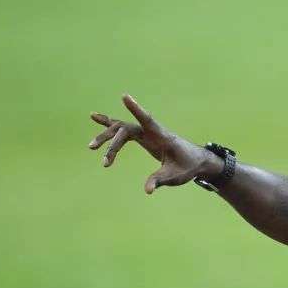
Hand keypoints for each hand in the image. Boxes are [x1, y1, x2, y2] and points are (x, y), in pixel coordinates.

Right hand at [87, 94, 219, 193]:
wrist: (196, 161)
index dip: (136, 110)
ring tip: (91, 147)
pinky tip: (94, 117)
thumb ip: (160, 180)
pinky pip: (124, 128)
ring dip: (107, 137)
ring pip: (122, 128)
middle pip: (126, 129)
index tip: (125, 97)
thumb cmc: (188, 167)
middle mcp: (152, 131)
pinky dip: (110, 124)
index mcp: (162, 137)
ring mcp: (147, 132)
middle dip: (112, 143)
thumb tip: (147, 190)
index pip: (147, 120)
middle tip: (104, 161)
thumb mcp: (175, 176)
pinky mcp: (144, 136)